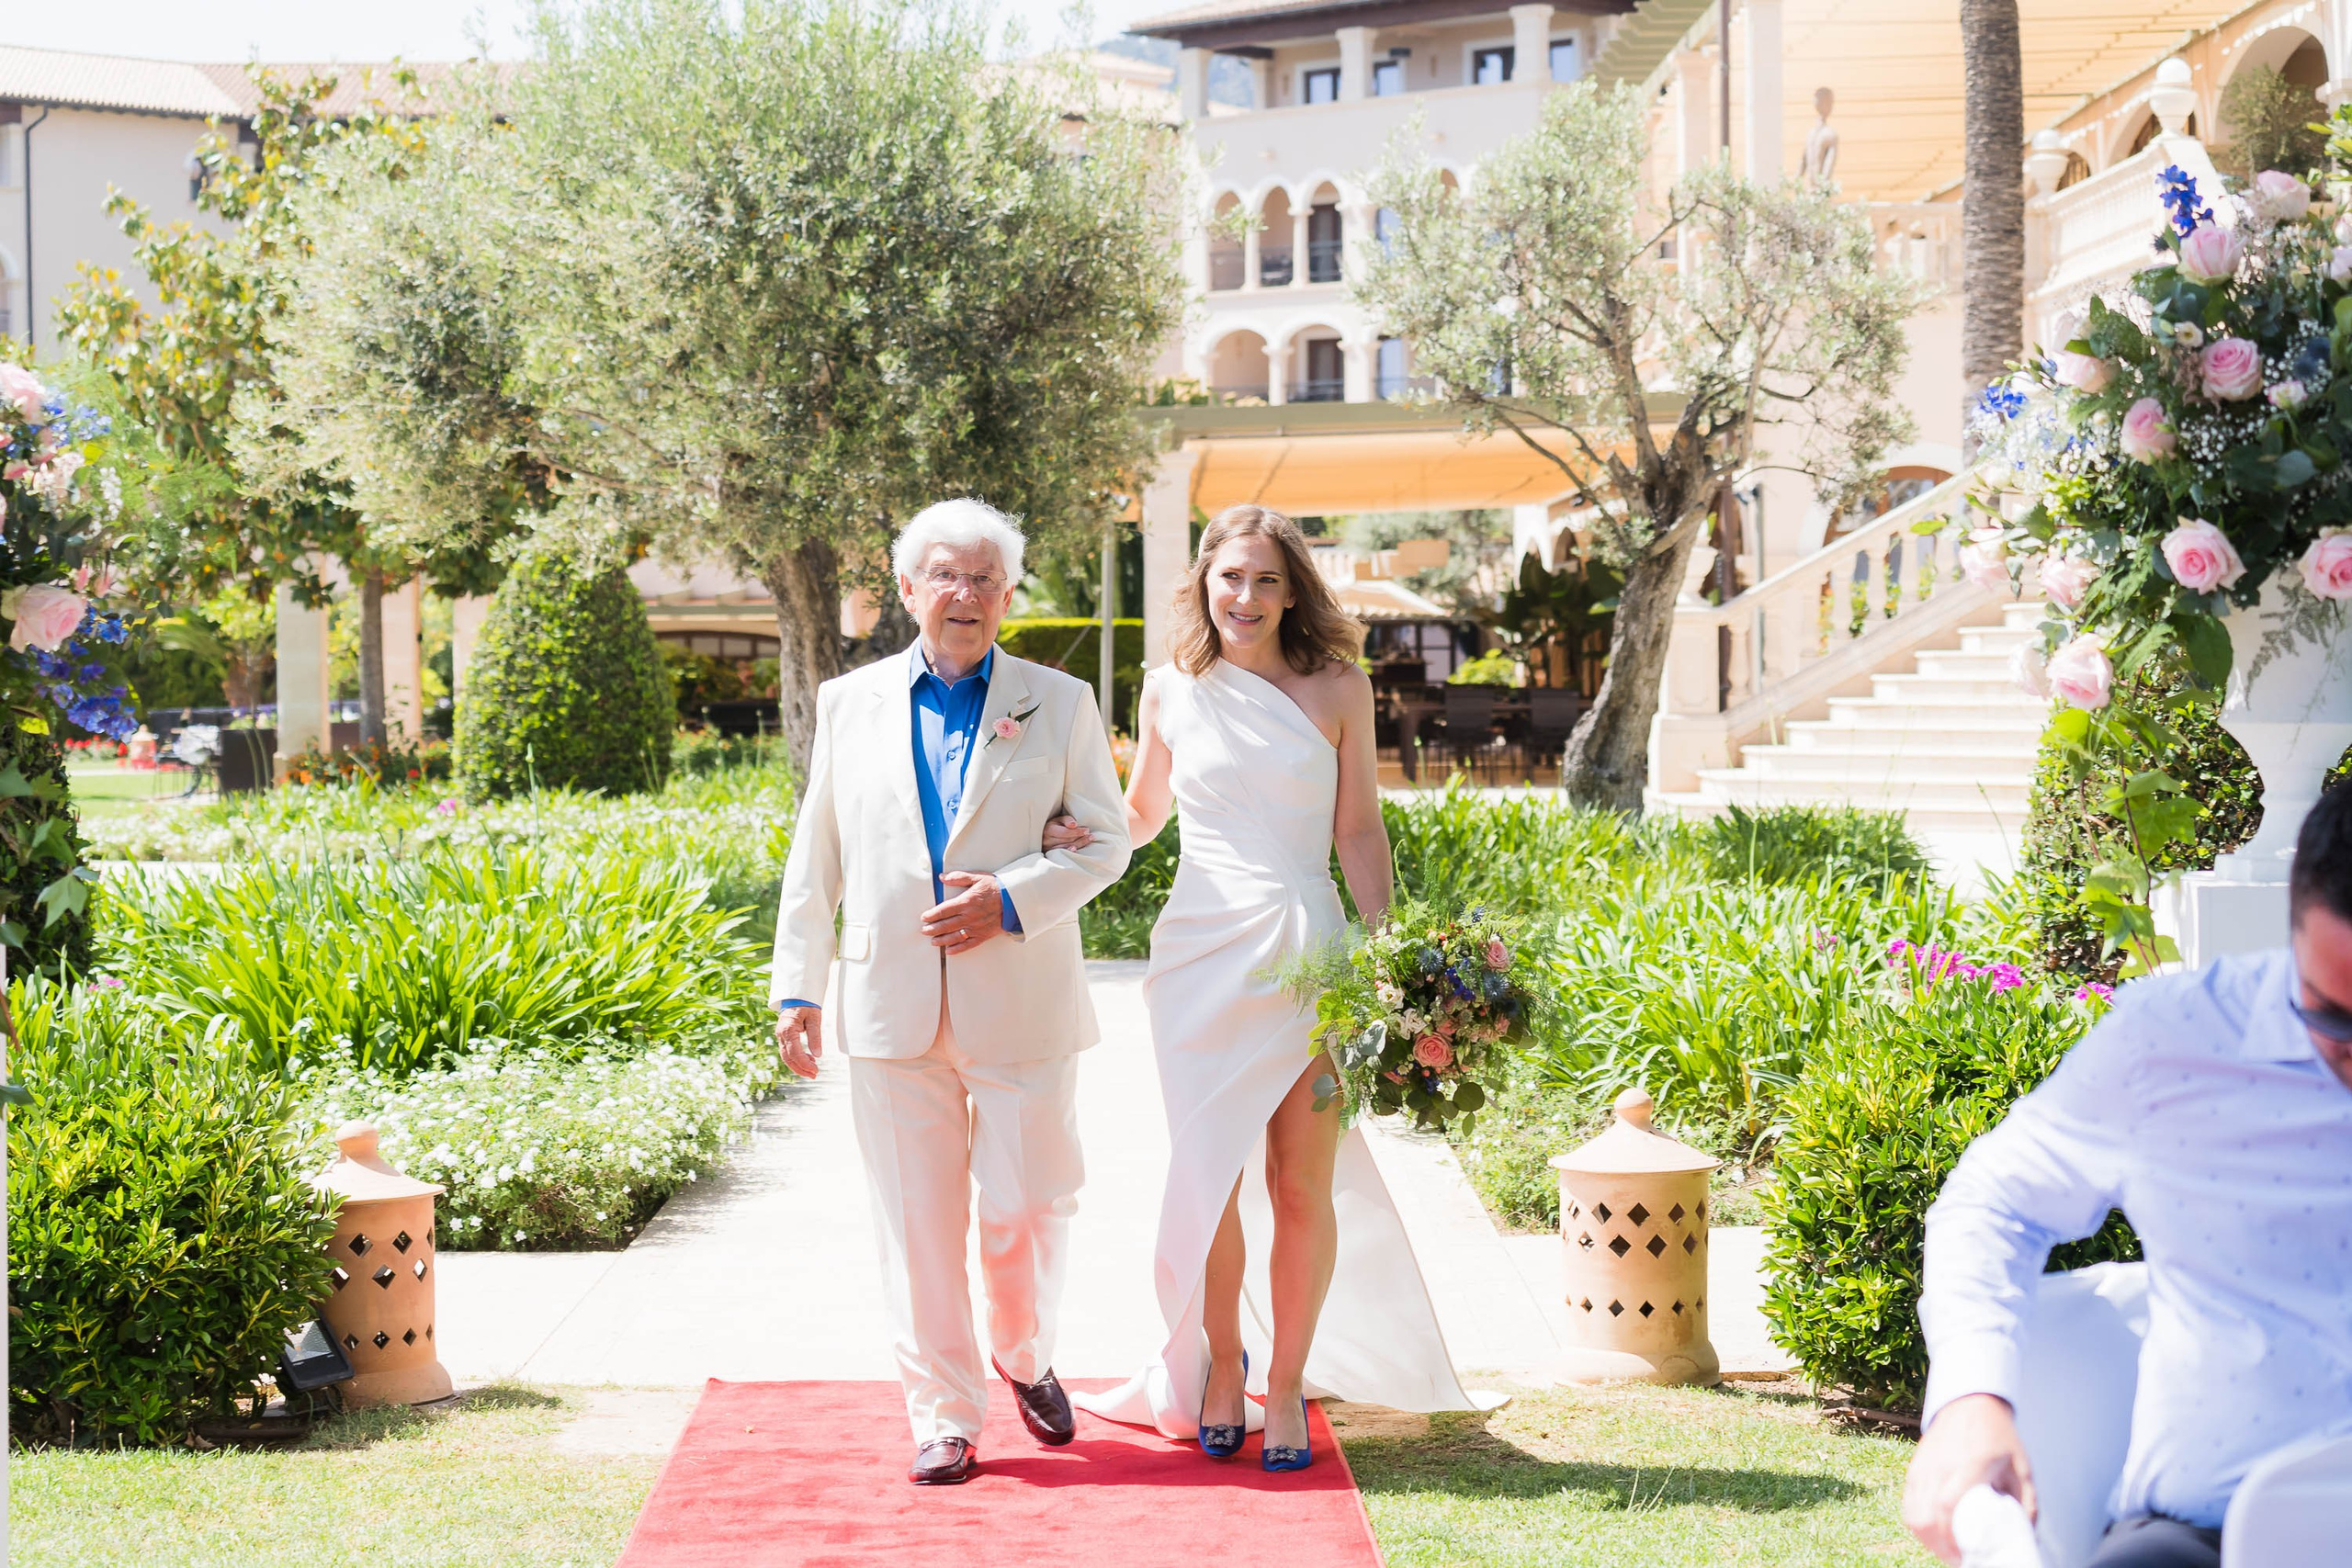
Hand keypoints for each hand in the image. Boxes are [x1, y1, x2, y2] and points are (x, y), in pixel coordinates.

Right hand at [774, 1005, 822, 1078]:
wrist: (797, 995)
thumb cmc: (806, 1004)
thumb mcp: (814, 1019)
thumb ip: (815, 1037)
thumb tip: (818, 1055)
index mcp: (787, 1029)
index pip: (795, 1053)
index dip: (804, 1064)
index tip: (815, 1070)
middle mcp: (781, 1034)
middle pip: (788, 1058)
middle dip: (801, 1069)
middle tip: (814, 1075)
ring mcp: (780, 1036)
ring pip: (786, 1057)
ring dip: (798, 1066)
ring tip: (812, 1071)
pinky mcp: (783, 1037)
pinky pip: (788, 1052)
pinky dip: (797, 1059)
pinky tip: (808, 1060)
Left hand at [922, 871, 1004, 954]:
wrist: (1015, 900)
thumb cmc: (996, 888)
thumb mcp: (978, 878)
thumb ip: (959, 878)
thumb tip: (943, 877)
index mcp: (966, 902)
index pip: (943, 910)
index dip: (932, 915)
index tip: (924, 917)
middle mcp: (969, 916)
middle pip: (946, 925)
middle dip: (933, 929)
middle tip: (924, 931)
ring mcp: (976, 927)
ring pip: (955, 936)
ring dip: (942, 940)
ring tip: (933, 942)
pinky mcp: (983, 935)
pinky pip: (968, 944)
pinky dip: (958, 949)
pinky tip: (949, 950)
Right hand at [1041, 812, 1093, 852]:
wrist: (1043, 835)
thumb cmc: (1053, 825)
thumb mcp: (1059, 819)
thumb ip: (1067, 820)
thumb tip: (1074, 825)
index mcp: (1048, 830)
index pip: (1065, 832)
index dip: (1077, 832)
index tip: (1087, 830)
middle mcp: (1047, 841)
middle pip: (1067, 841)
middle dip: (1080, 838)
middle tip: (1091, 835)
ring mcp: (1049, 850)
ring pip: (1067, 848)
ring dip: (1080, 844)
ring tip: (1089, 840)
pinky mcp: (1051, 855)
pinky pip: (1064, 855)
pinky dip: (1073, 852)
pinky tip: (1078, 849)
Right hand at [1902, 1393, 2034, 1564]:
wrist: (1970, 1404)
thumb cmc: (1999, 1438)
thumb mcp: (2023, 1469)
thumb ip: (2026, 1505)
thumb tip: (2024, 1539)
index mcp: (1971, 1463)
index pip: (1948, 1505)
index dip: (1954, 1537)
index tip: (1970, 1556)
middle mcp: (1941, 1465)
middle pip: (1925, 1517)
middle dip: (1941, 1547)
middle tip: (1961, 1558)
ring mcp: (1923, 1467)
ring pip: (1913, 1515)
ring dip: (1929, 1540)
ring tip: (1949, 1550)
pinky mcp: (1915, 1469)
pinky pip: (1909, 1506)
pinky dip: (1920, 1526)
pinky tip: (1936, 1534)